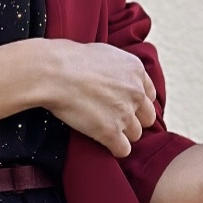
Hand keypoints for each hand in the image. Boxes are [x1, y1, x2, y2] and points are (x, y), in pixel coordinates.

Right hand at [36, 39, 157, 158]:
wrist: (53, 73)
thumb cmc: (69, 59)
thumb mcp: (103, 53)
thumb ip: (118, 68)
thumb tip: (113, 77)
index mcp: (135, 70)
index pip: (149, 95)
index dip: (136, 103)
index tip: (122, 105)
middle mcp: (135, 92)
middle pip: (147, 117)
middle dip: (133, 120)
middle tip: (113, 119)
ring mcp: (125, 113)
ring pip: (136, 134)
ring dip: (121, 134)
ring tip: (102, 129)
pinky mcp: (111, 131)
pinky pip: (123, 150)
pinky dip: (114, 149)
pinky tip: (103, 142)